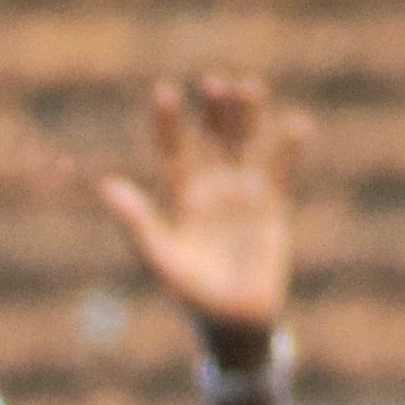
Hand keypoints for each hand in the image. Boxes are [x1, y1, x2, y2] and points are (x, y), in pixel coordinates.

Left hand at [94, 70, 306, 349]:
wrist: (233, 321)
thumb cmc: (191, 295)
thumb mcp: (160, 258)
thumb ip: (137, 223)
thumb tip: (106, 186)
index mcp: (181, 199)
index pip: (171, 151)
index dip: (167, 124)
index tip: (165, 93)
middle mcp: (211, 189)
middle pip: (211, 139)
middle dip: (212, 111)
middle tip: (214, 83)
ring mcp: (242, 195)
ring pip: (244, 146)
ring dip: (247, 117)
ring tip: (249, 86)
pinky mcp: (271, 208)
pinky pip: (281, 172)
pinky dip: (289, 150)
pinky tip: (297, 126)